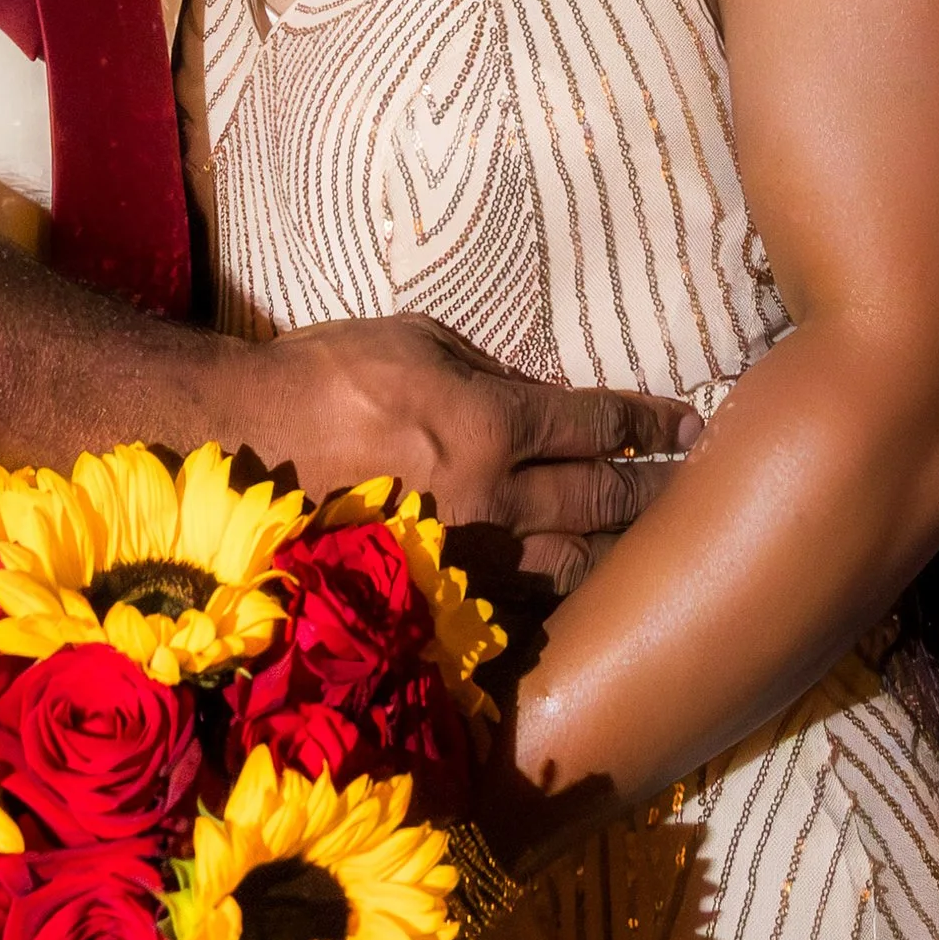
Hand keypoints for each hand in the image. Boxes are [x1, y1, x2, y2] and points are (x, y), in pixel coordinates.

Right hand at [239, 316, 699, 595]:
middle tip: (697, 480)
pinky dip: (558, 587)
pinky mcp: (437, 595)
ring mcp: (467, 557)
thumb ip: (488, 371)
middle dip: (656, 487)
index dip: (648, 422)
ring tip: (654, 540)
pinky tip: (580, 579)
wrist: (241, 446)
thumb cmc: (323, 374)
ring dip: (619, 549)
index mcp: (490, 422)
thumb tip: (543, 398)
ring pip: (572, 565)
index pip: (596, 425)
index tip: (687, 422)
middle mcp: (493, 498)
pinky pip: (519, 599)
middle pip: (602, 500)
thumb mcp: (415, 339)